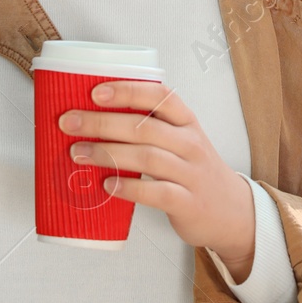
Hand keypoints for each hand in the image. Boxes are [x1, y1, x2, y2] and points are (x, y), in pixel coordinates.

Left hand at [60, 80, 256, 280]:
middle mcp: (190, 143)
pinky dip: (129, 188)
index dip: (127, 91)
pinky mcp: (187, 202)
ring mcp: (190, 174)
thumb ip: (148, 129)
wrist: (232, 211)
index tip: (95, 92)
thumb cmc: (195, 171)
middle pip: (144, 127)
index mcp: (187, 122)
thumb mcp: (182, 141)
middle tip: (69, 122)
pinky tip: (107, 185)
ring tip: (78, 153)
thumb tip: (92, 120)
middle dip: (102, 122)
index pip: (160, 96)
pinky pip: (156, 193)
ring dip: (108, 153)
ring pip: (147, 157)